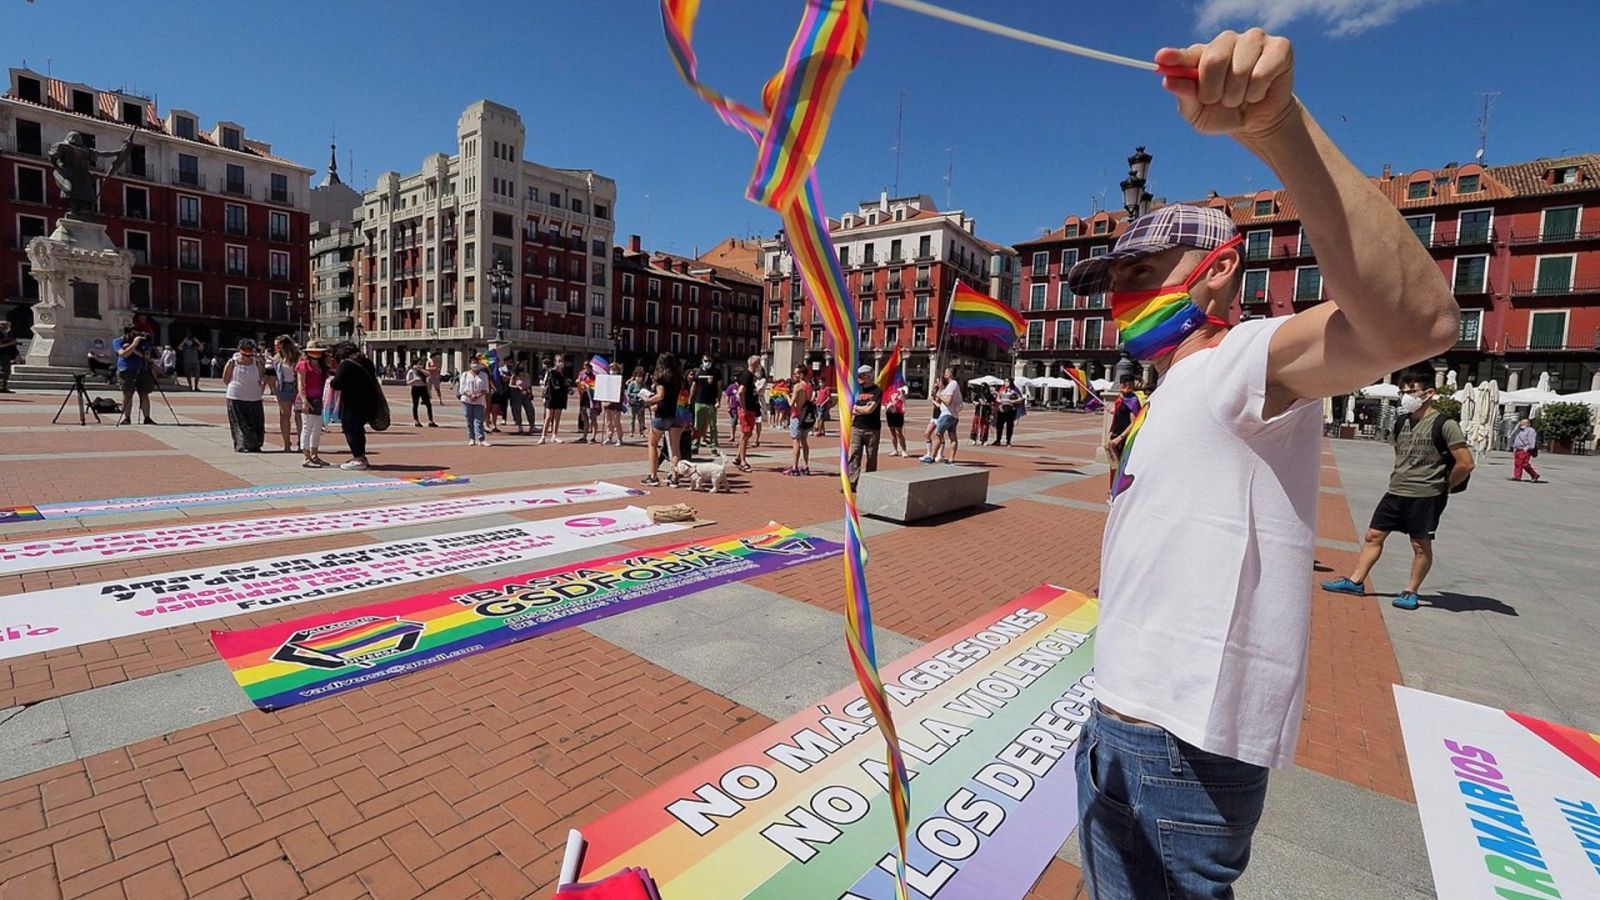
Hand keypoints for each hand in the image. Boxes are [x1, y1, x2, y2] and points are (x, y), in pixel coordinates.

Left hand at [1156, 29, 1294, 141]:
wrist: (1257, 122)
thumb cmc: (1224, 114)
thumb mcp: (1198, 113)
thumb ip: (1185, 96)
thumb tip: (1168, 81)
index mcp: (1203, 54)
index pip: (1187, 54)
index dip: (1175, 56)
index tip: (1161, 58)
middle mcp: (1227, 41)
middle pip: (1213, 60)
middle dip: (1214, 91)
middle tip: (1221, 100)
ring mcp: (1254, 39)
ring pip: (1239, 70)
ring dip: (1237, 95)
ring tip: (1241, 97)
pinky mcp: (1279, 47)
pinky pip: (1261, 74)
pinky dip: (1257, 92)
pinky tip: (1259, 91)